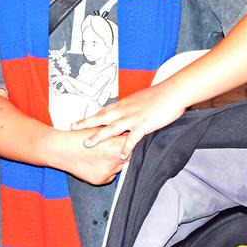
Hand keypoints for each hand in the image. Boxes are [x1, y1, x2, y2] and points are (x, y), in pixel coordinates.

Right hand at [54, 128, 126, 185]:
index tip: (128, 140)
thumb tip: (127, 134)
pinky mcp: (101, 180)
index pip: (132, 145)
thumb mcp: (100, 130)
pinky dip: (108, 170)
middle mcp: (113, 160)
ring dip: (116, 161)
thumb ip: (115, 133)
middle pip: (128, 157)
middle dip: (124, 152)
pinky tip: (98, 163)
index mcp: (114, 145)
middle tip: (115, 148)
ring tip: (104, 154)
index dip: (130, 142)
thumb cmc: (78, 137)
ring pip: (120, 167)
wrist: (60, 150)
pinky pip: (111, 175)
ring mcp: (108, 172)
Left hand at [71, 82, 187, 159]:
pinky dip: (125, 147)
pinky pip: (132, 138)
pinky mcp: (144, 124)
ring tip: (88, 144)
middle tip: (73, 128)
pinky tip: (120, 155)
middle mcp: (125, 110)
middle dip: (86, 124)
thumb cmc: (160, 95)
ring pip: (112, 128)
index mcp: (124, 104)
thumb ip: (132, 107)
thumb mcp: (141, 99)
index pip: (103, 111)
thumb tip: (126, 112)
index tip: (77, 122)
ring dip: (99, 136)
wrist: (174, 91)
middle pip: (102, 118)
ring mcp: (134, 118)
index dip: (90, 117)